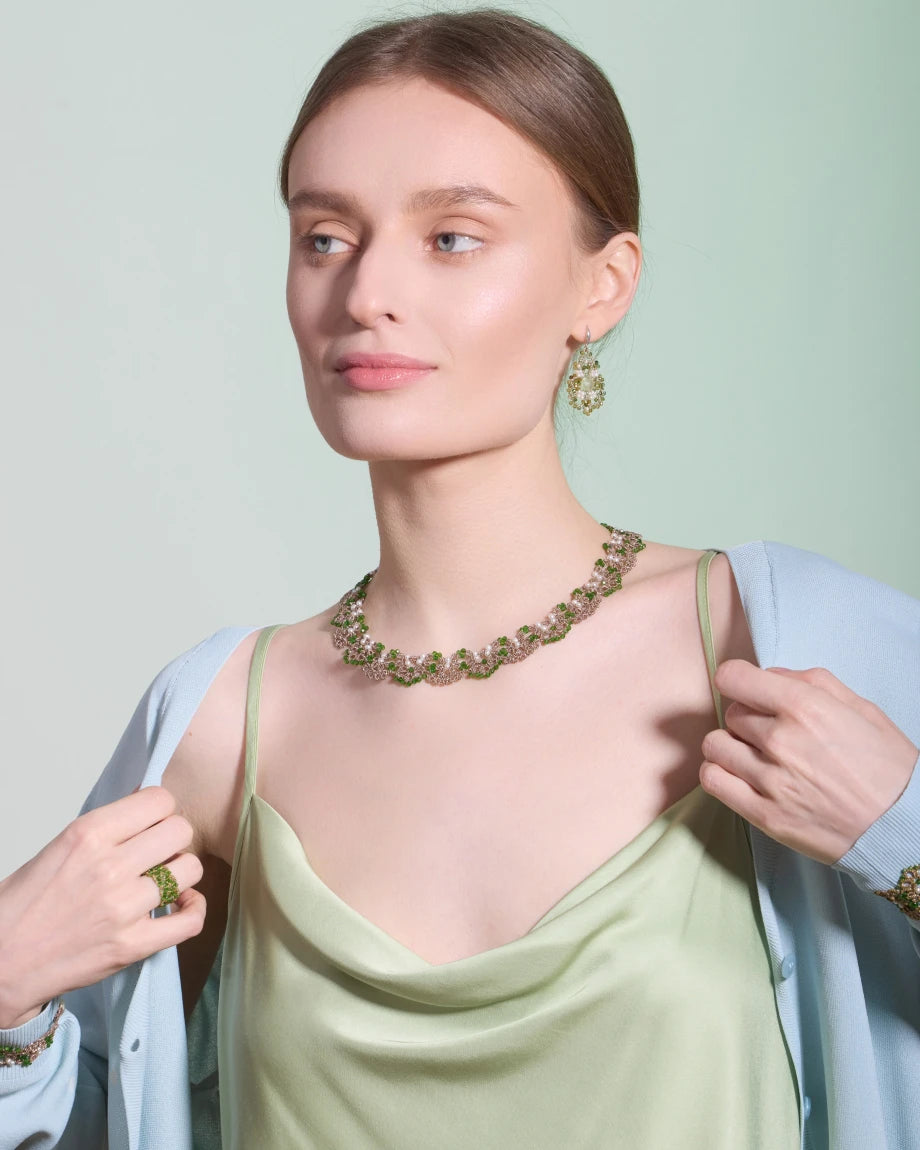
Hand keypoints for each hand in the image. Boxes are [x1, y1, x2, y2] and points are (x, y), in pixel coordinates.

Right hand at [0, 786, 204, 1029]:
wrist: (0, 963)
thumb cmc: (22, 906)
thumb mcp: (59, 847)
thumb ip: (105, 829)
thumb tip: (145, 808)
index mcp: (87, 835)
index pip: (158, 800)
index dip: (160, 809)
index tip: (152, 821)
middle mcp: (109, 867)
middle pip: (180, 830)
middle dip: (173, 837)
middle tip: (158, 851)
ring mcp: (124, 908)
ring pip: (190, 869)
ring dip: (181, 872)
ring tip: (163, 878)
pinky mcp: (133, 945)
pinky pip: (191, 920)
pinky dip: (193, 909)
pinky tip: (180, 904)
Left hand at [699, 661, 919, 865]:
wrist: (902, 827)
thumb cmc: (888, 768)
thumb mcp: (862, 709)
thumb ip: (813, 683)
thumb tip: (772, 675)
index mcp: (805, 707)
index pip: (733, 677)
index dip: (738, 680)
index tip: (747, 689)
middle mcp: (781, 740)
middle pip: (731, 712)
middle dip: (748, 717)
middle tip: (771, 732)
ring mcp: (769, 779)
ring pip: (715, 745)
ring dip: (731, 746)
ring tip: (755, 755)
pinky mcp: (763, 814)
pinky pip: (712, 780)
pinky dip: (720, 774)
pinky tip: (741, 775)